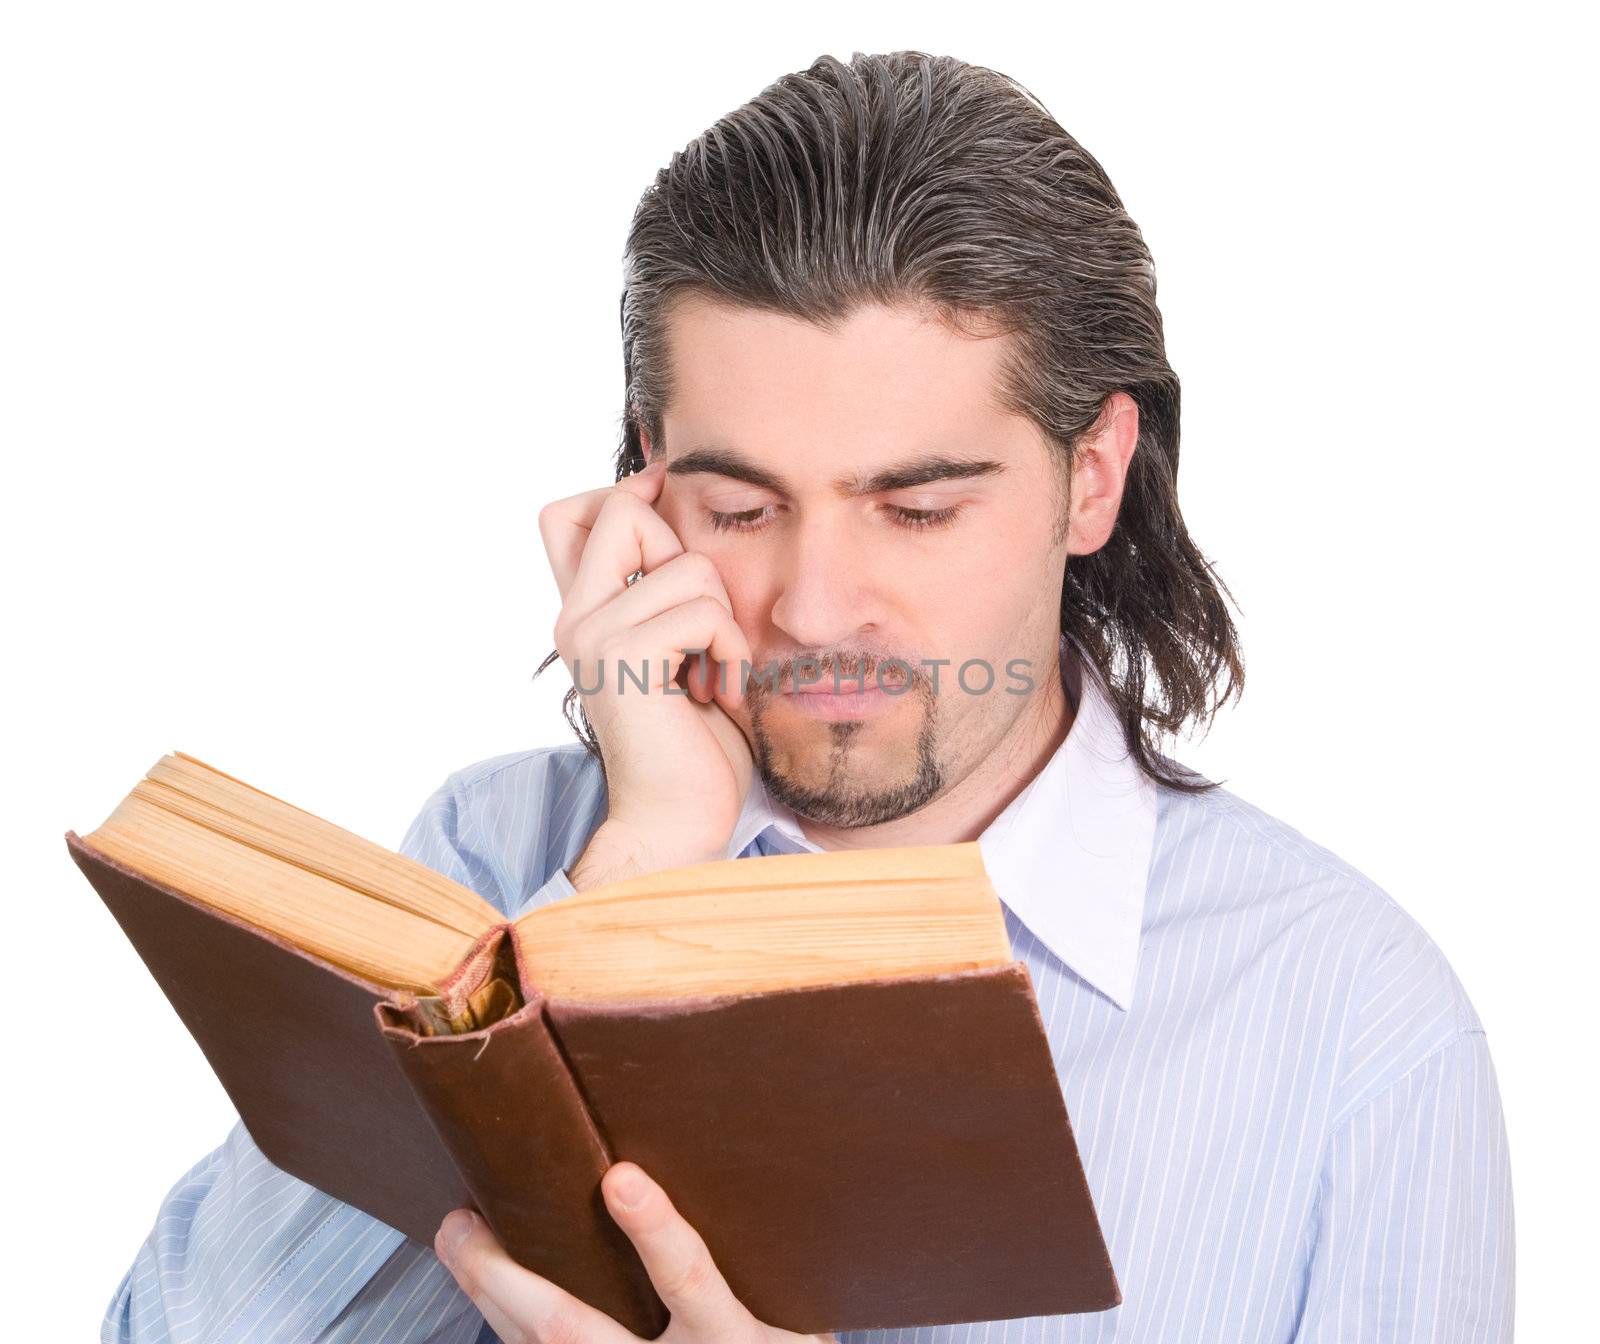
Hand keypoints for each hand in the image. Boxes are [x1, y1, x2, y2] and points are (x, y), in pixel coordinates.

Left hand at [434, 1161, 837, 1343]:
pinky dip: (508, 1322)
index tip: (620, 1180)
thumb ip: (757, 1252)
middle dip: (508, 1280)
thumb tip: (700, 1159)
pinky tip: (487, 1286)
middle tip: (464, 1224)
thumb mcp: (794, 1308)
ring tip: (457, 1237)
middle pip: (574, 1331)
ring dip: (489, 1297)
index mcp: (732, 1340)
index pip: (690, 1280)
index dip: (655, 1232)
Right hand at [538, 460, 755, 885]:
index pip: (569, 511)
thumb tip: (674, 507)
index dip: (625, 496)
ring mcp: (592, 635)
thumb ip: (666, 591)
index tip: (673, 523)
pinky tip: (718, 694)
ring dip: (725, 622)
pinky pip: (704, 611)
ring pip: (689, 566)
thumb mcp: (679, 649)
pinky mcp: (624, 658)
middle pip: (623, 509)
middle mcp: (573, 618)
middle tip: (700, 630)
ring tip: (712, 674)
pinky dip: (731, 652)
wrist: (677, 821)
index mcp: (581, 613)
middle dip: (686, 556)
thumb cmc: (694, 743)